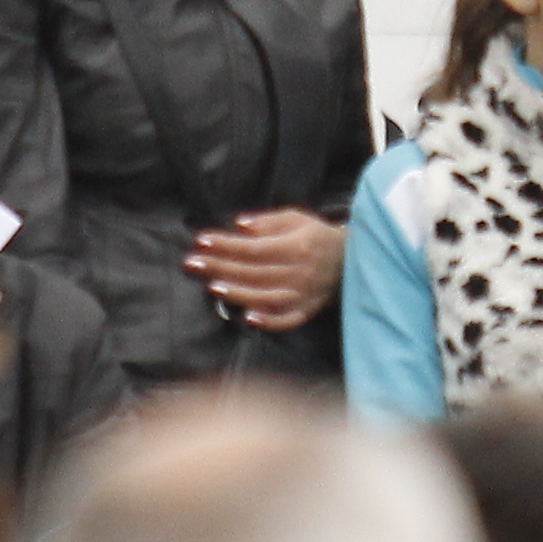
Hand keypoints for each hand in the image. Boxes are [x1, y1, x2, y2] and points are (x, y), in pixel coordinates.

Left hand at [185, 207, 344, 336]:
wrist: (351, 260)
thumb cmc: (316, 236)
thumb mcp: (296, 219)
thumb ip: (267, 222)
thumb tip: (239, 225)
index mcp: (297, 246)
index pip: (254, 248)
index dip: (226, 245)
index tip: (201, 241)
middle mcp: (300, 271)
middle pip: (254, 272)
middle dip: (220, 267)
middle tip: (191, 263)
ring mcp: (304, 294)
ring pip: (266, 297)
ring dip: (237, 293)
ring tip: (211, 286)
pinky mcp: (307, 310)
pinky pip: (288, 320)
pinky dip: (269, 321)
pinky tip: (248, 318)